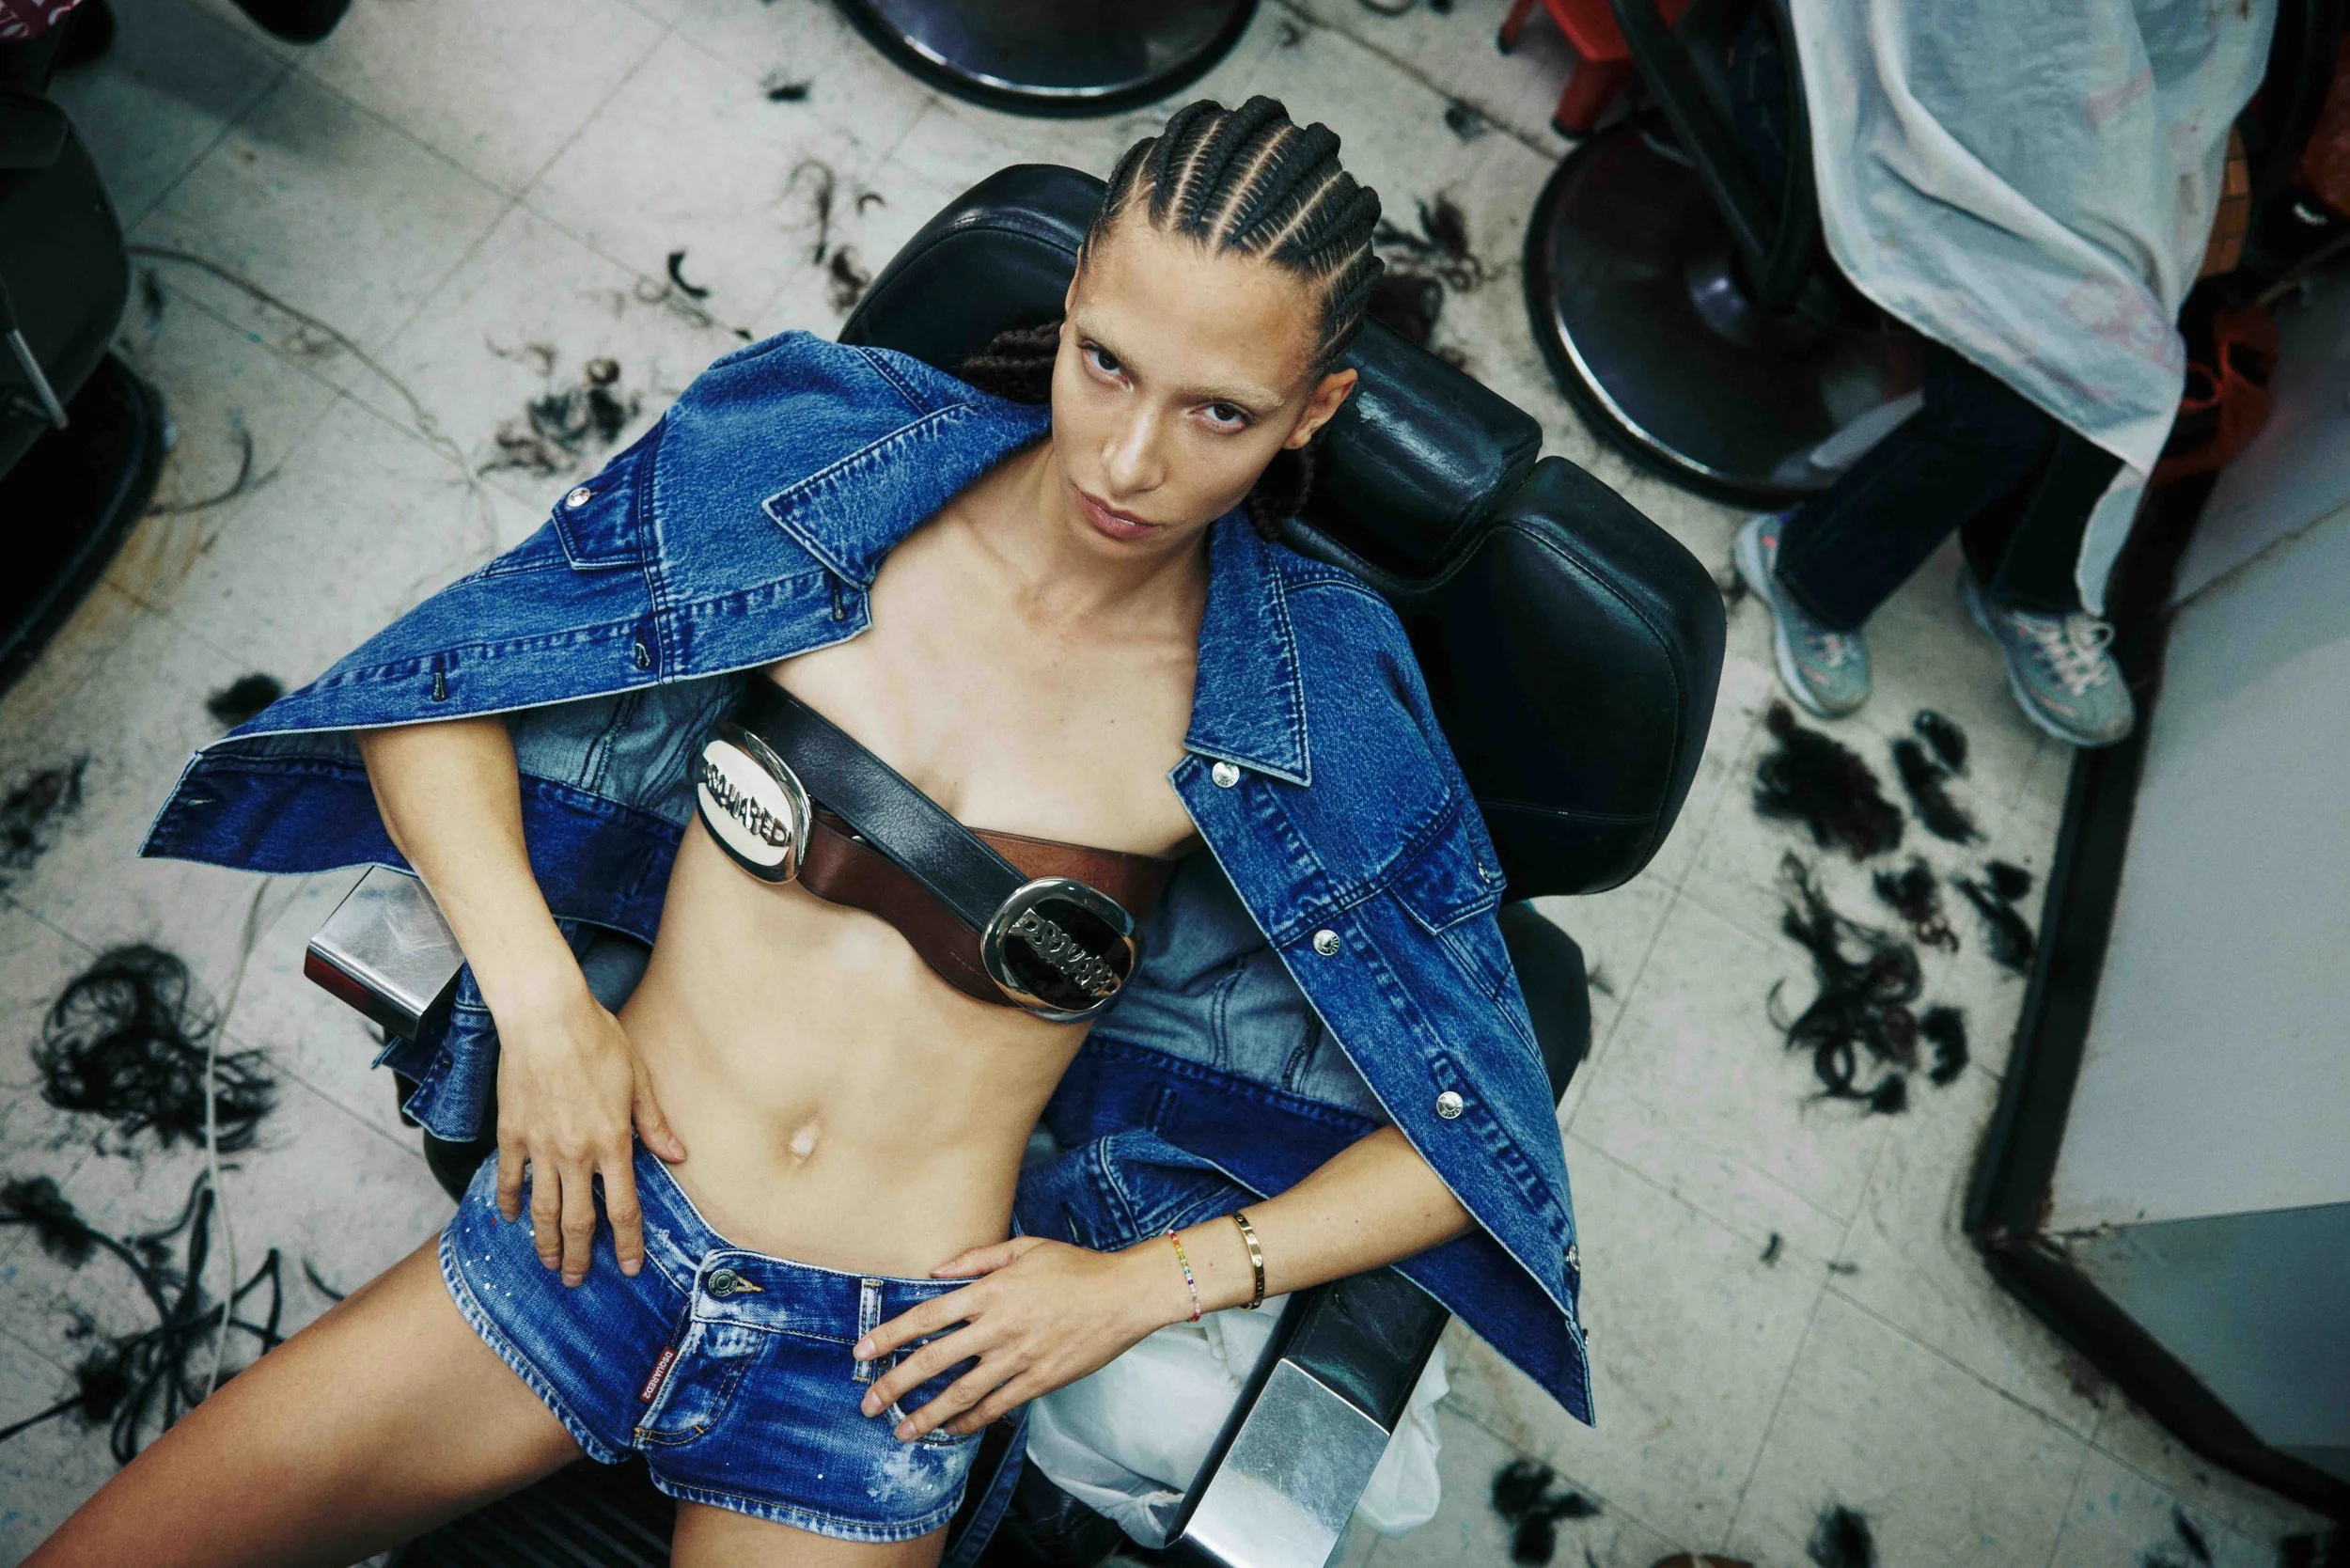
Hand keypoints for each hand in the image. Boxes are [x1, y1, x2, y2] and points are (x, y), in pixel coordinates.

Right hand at [492, 979, 685, 1285]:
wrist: (545, 1017)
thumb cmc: (597, 1039)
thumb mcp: (639, 1078)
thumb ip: (654, 1123)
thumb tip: (678, 1156)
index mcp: (613, 1142)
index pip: (624, 1208)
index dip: (627, 1242)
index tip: (629, 1267)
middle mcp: (576, 1153)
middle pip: (579, 1220)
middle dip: (580, 1256)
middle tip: (577, 1280)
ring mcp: (540, 1147)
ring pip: (543, 1209)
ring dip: (546, 1242)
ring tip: (549, 1264)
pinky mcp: (511, 1134)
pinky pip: (508, 1178)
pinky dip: (508, 1202)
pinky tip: (511, 1218)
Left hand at [853, 1237, 1187, 1441]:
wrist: (1125, 1295)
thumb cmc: (1076, 1267)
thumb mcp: (1024, 1248)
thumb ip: (977, 1258)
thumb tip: (936, 1271)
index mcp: (990, 1292)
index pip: (926, 1317)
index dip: (890, 1336)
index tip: (862, 1353)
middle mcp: (997, 1327)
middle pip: (934, 1361)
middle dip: (895, 1385)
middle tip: (868, 1404)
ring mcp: (1018, 1358)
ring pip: (961, 1393)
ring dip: (926, 1415)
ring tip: (901, 1432)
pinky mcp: (1039, 1380)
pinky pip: (996, 1406)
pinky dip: (970, 1421)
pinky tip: (951, 1430)